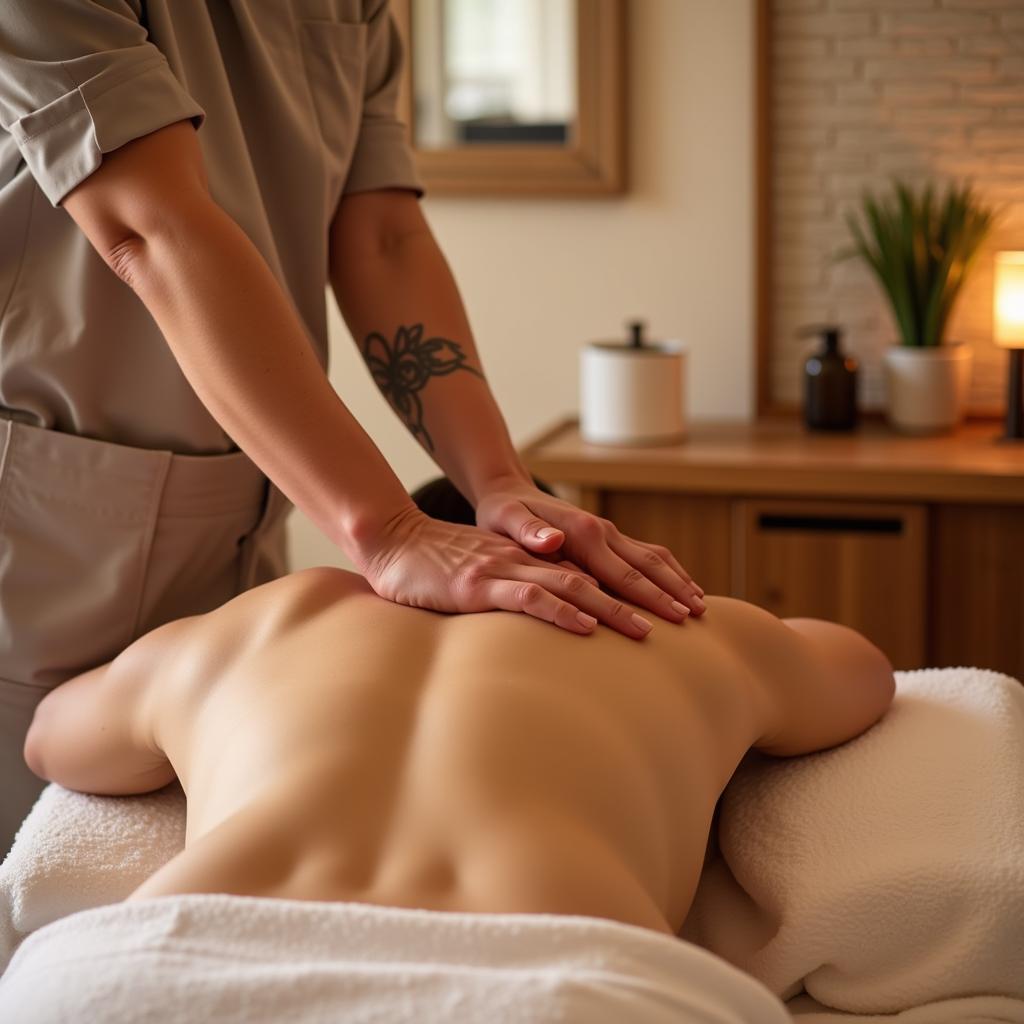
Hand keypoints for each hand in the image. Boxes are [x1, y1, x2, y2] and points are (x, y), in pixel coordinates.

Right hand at [353, 505, 661, 638]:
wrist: (392, 543)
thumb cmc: (438, 567)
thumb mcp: (489, 575)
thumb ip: (523, 588)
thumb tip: (562, 615)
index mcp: (534, 556)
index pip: (596, 570)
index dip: (636, 586)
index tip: (671, 608)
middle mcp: (528, 558)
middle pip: (596, 576)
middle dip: (641, 598)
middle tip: (679, 620)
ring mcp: (505, 568)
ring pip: (571, 585)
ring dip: (613, 607)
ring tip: (646, 630)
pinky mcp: (479, 584)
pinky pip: (528, 596)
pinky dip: (560, 610)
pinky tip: (586, 625)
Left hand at [475, 478, 705, 630]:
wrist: (507, 490)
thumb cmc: (502, 512)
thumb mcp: (506, 519)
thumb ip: (528, 531)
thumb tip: (552, 540)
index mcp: (584, 532)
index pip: (623, 573)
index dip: (650, 597)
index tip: (676, 618)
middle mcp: (603, 531)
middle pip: (648, 566)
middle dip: (675, 592)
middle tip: (699, 618)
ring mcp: (608, 533)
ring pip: (653, 558)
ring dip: (678, 581)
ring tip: (701, 606)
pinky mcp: (606, 538)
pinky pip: (644, 555)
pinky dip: (667, 572)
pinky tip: (680, 588)